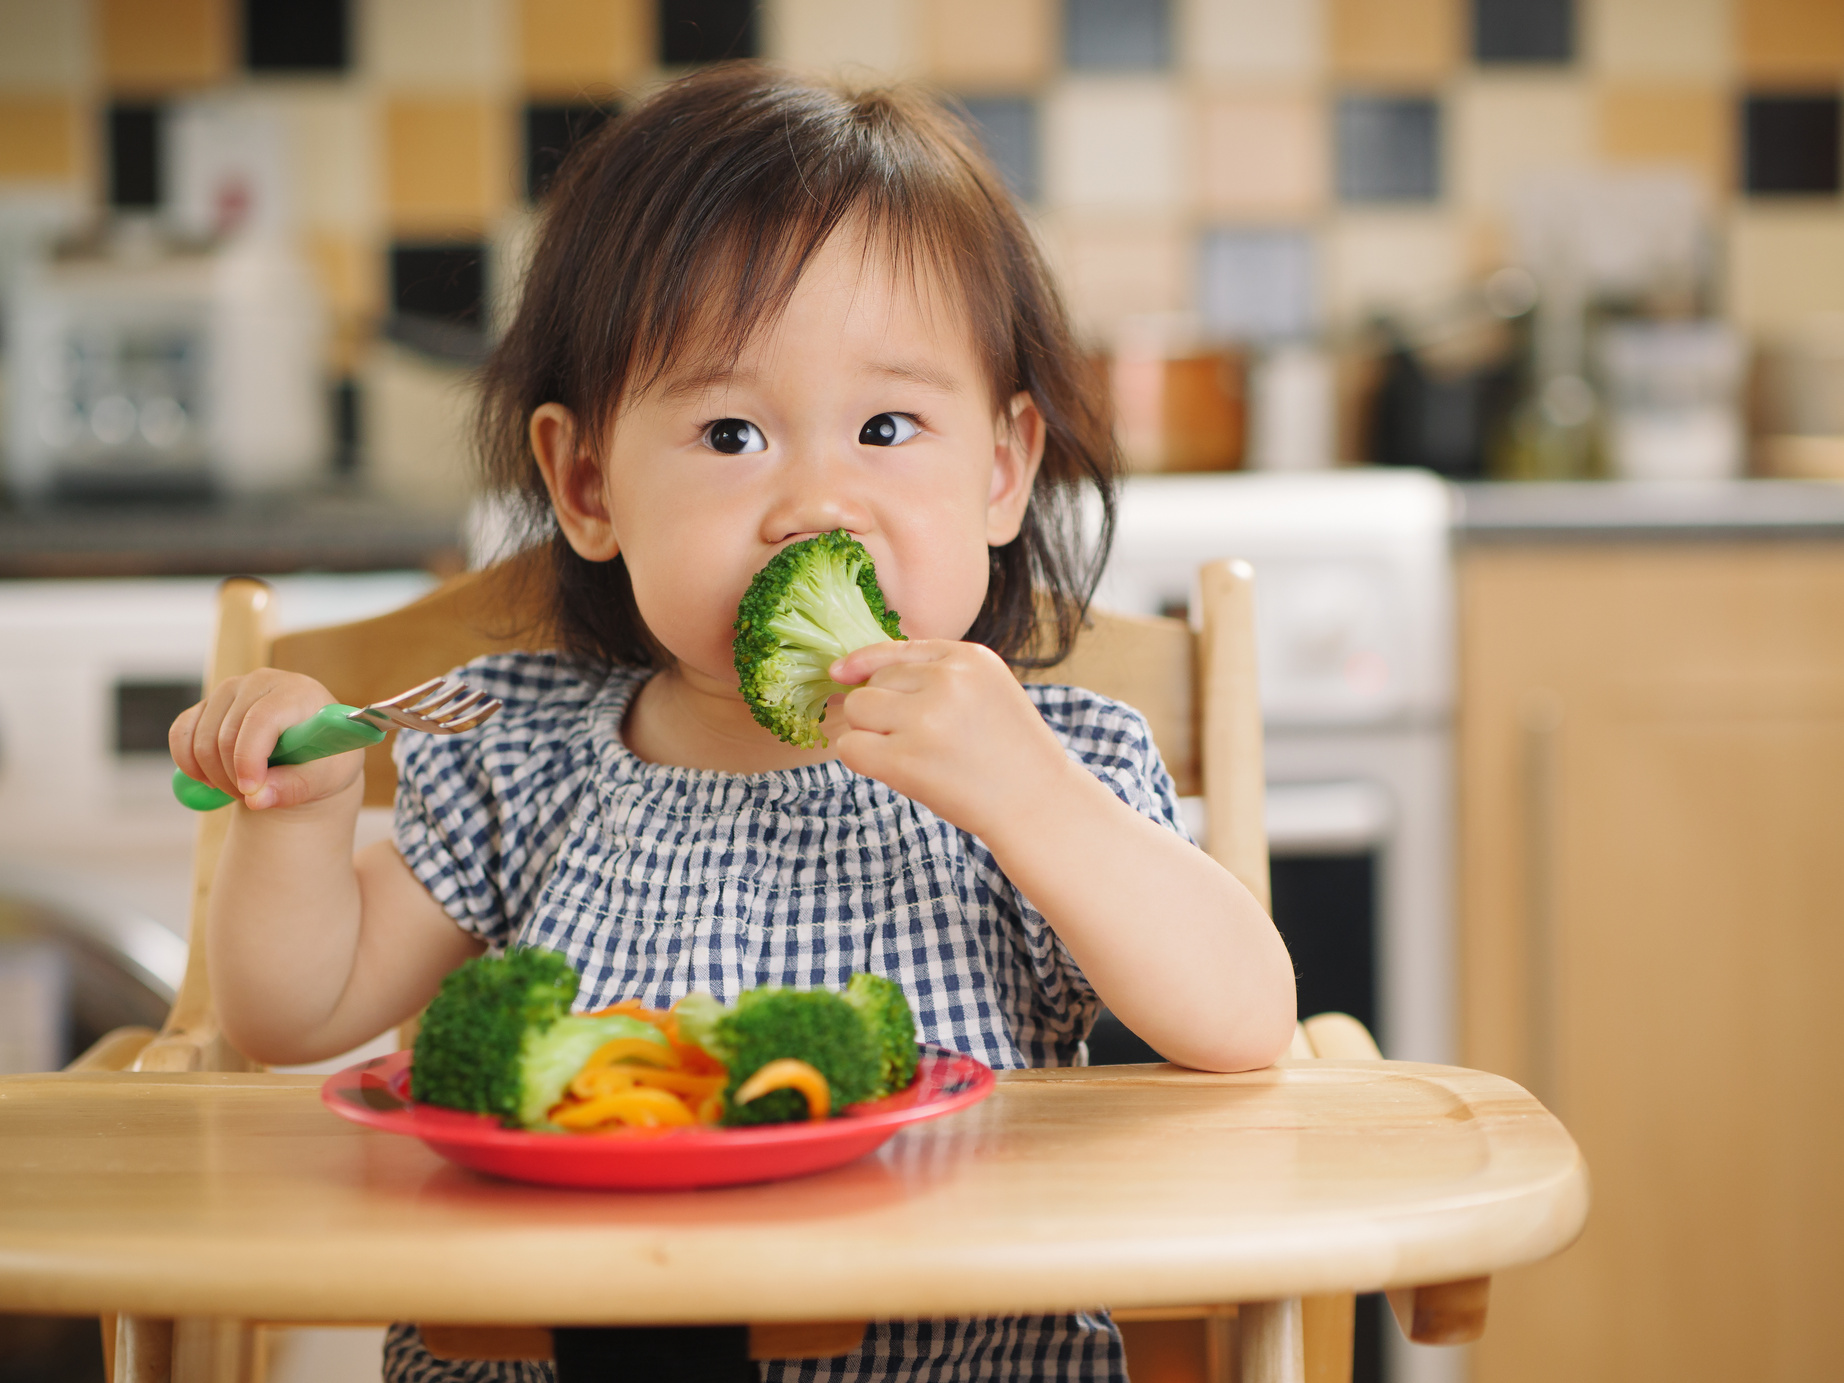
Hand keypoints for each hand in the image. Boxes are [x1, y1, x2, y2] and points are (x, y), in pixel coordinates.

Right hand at [169, 669, 357, 811]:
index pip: (262, 719)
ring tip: (242, 788)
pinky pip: (181, 733)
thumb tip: (255, 798)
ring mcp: (231, 689)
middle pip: (227, 734)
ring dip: (214, 775)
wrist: (313, 748)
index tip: (250, 791)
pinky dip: (188, 763)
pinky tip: (208, 779)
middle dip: (234, 777)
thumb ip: (293, 788)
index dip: (249, 758)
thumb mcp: (324, 779)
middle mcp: (261, 682)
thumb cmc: (324, 760)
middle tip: (252, 796)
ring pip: (201, 738)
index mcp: (298, 693)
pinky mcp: (208, 703)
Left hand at [829, 640, 1082, 840]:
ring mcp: (926, 719)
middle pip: (873, 681)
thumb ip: (936, 674)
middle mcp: (947, 681)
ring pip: (858, 709)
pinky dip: (860, 758)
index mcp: (970, 658)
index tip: (841, 673)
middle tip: (917, 740)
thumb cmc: (1008, 752)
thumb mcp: (986, 690)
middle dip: (881, 709)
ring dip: (868, 732)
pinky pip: (850, 747)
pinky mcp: (906, 760)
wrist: (1038, 804)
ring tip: (906, 752)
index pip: (896, 649)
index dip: (864, 662)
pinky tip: (890, 769)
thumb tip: (851, 671)